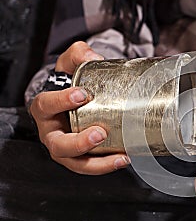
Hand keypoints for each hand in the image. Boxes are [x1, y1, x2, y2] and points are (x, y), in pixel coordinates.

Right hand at [30, 41, 129, 173]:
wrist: (74, 100)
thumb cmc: (70, 84)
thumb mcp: (70, 64)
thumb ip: (79, 55)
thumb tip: (94, 56)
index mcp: (45, 109)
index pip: (46, 106)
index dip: (61, 101)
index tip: (82, 94)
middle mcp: (52, 133)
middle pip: (59, 145)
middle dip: (79, 142)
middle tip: (100, 133)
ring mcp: (66, 149)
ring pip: (76, 163)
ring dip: (98, 163)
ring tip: (119, 157)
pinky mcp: (82, 157)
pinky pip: (92, 166)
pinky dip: (107, 165)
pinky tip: (125, 158)